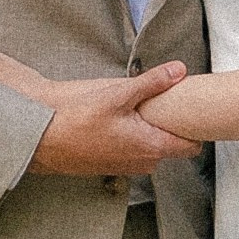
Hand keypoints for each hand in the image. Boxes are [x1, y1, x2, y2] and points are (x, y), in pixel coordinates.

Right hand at [0, 51, 189, 177]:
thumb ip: (152, 83)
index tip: (191, 111)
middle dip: (170, 126)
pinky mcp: (112, 166)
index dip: (195, 128)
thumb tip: (178, 70)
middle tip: (162, 103)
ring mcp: (127, 168)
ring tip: (135, 110)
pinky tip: (117, 122)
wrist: (44, 142)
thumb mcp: (118, 95)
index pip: (191, 147)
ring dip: (149, 132)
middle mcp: (143, 163)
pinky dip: (132, 138)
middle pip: (172, 145)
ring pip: (151, 148)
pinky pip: (133, 152)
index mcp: (151, 147)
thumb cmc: (78, 121)